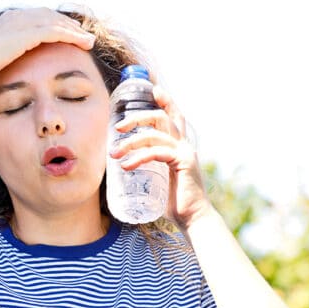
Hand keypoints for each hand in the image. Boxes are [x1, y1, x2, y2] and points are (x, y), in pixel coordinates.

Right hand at [0, 8, 95, 79]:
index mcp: (11, 18)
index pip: (39, 16)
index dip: (55, 22)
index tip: (67, 31)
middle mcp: (19, 16)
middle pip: (51, 16)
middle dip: (69, 25)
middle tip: (83, 34)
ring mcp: (24, 23)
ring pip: (58, 23)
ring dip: (76, 32)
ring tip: (89, 41)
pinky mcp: (30, 33)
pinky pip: (58, 32)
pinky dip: (73, 37)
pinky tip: (84, 43)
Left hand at [108, 87, 213, 230]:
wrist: (194, 219)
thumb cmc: (176, 203)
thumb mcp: (160, 180)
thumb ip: (150, 169)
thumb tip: (125, 169)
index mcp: (180, 145)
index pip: (173, 116)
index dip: (165, 100)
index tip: (153, 88)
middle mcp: (184, 144)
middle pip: (161, 117)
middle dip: (137, 118)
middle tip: (118, 127)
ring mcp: (186, 151)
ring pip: (154, 134)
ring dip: (131, 142)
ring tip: (114, 154)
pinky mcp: (184, 162)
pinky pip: (156, 152)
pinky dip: (139, 157)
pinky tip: (126, 166)